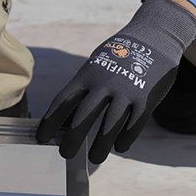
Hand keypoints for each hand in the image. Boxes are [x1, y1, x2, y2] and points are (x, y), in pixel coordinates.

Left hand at [36, 0, 195, 163]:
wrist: (155, 36)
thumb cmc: (119, 54)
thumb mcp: (97, 63)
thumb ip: (85, 87)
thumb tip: (68, 116)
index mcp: (88, 74)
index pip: (63, 101)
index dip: (51, 121)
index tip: (41, 138)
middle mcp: (104, 83)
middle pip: (84, 116)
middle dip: (73, 137)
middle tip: (64, 154)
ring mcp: (126, 91)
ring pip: (111, 124)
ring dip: (101, 144)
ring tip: (95, 158)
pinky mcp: (146, 98)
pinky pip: (134, 124)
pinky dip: (126, 137)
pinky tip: (120, 147)